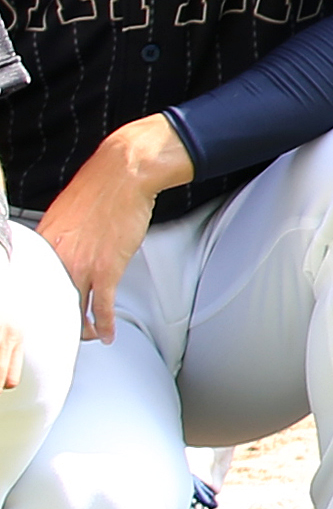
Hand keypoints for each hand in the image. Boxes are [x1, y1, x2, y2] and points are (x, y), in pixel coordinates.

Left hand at [39, 118, 185, 343]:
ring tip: (85, 335)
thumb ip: (57, 235)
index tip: (39, 313)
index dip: (35, 303)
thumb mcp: (63, 212)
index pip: (32, 284)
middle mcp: (58, 259)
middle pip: (51, 301)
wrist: (123, 174)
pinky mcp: (108, 268)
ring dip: (81, 328)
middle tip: (59, 331)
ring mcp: (82, 265)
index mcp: (44, 245)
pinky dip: (104, 324)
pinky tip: (107, 334)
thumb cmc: (98, 187)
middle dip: (55, 321)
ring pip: (75, 308)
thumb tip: (59, 246)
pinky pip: (102, 306)